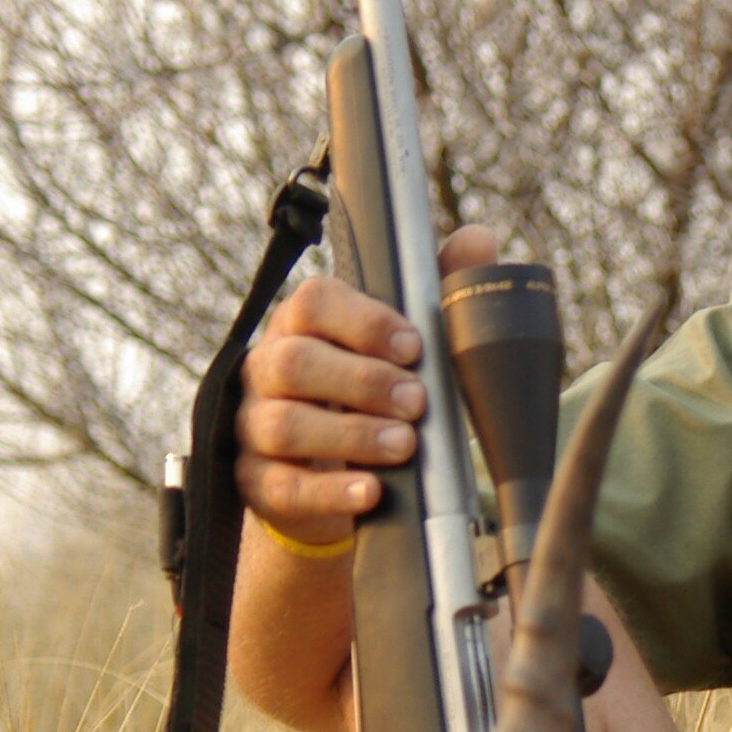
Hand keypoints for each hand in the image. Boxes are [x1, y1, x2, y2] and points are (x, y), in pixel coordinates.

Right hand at [236, 223, 498, 540]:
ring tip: (403, 446)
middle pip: (293, 362)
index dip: (363, 322)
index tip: (414, 346)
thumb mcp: (410, 348)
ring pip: (283, 424)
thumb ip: (439, 293)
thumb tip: (478, 239)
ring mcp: (253, 427)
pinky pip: (282, 486)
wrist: (340, 478)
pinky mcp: (256, 483)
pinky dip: (330, 492)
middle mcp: (267, 369)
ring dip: (349, 435)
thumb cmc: (377, 398)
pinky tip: (370, 492)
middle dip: (362, 382)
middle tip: (417, 403)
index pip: (313, 303)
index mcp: (302, 325)